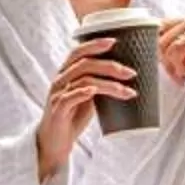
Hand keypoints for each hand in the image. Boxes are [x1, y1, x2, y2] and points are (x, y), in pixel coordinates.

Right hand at [35, 34, 137, 180]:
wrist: (54, 143)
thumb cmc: (72, 117)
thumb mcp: (88, 97)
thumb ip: (99, 85)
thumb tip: (125, 78)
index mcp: (65, 74)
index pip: (78, 52)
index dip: (94, 44)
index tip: (115, 41)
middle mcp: (60, 81)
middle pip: (84, 64)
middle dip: (109, 66)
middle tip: (130, 73)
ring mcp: (57, 95)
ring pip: (83, 81)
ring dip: (108, 84)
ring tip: (126, 91)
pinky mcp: (57, 111)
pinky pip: (69, 98)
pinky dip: (83, 92)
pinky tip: (95, 91)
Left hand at [159, 17, 184, 103]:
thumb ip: (169, 48)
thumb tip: (148, 46)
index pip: (158, 26)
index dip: (155, 48)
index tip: (166, 66)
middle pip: (159, 36)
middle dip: (163, 61)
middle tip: (175, 76)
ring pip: (166, 44)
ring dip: (170, 65)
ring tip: (181, 77)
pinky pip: (176, 49)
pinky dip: (177, 66)